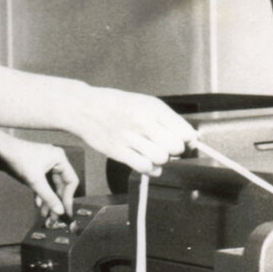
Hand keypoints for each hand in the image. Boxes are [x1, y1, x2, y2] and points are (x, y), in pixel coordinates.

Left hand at [0, 130, 78, 217]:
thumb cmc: (18, 158)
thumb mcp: (36, 181)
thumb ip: (49, 197)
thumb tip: (59, 210)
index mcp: (59, 158)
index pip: (71, 181)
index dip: (68, 197)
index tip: (65, 211)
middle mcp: (54, 160)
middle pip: (61, 185)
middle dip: (56, 201)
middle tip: (54, 216)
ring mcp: (45, 164)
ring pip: (51, 186)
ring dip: (48, 200)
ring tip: (45, 213)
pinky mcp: (36, 168)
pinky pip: (43, 184)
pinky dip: (41, 194)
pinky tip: (38, 204)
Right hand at [68, 86, 194, 176]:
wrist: (84, 108)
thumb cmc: (116, 105)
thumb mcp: (144, 102)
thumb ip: (166, 119)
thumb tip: (189, 137)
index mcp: (152, 108)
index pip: (184, 130)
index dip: (187, 138)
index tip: (184, 140)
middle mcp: (142, 122)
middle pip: (175, 147)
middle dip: (175, 150)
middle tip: (166, 146)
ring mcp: (130, 138)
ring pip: (161, 158)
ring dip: (162, 159)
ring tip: (154, 152)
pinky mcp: (118, 152)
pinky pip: (144, 167)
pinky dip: (151, 169)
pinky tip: (147, 161)